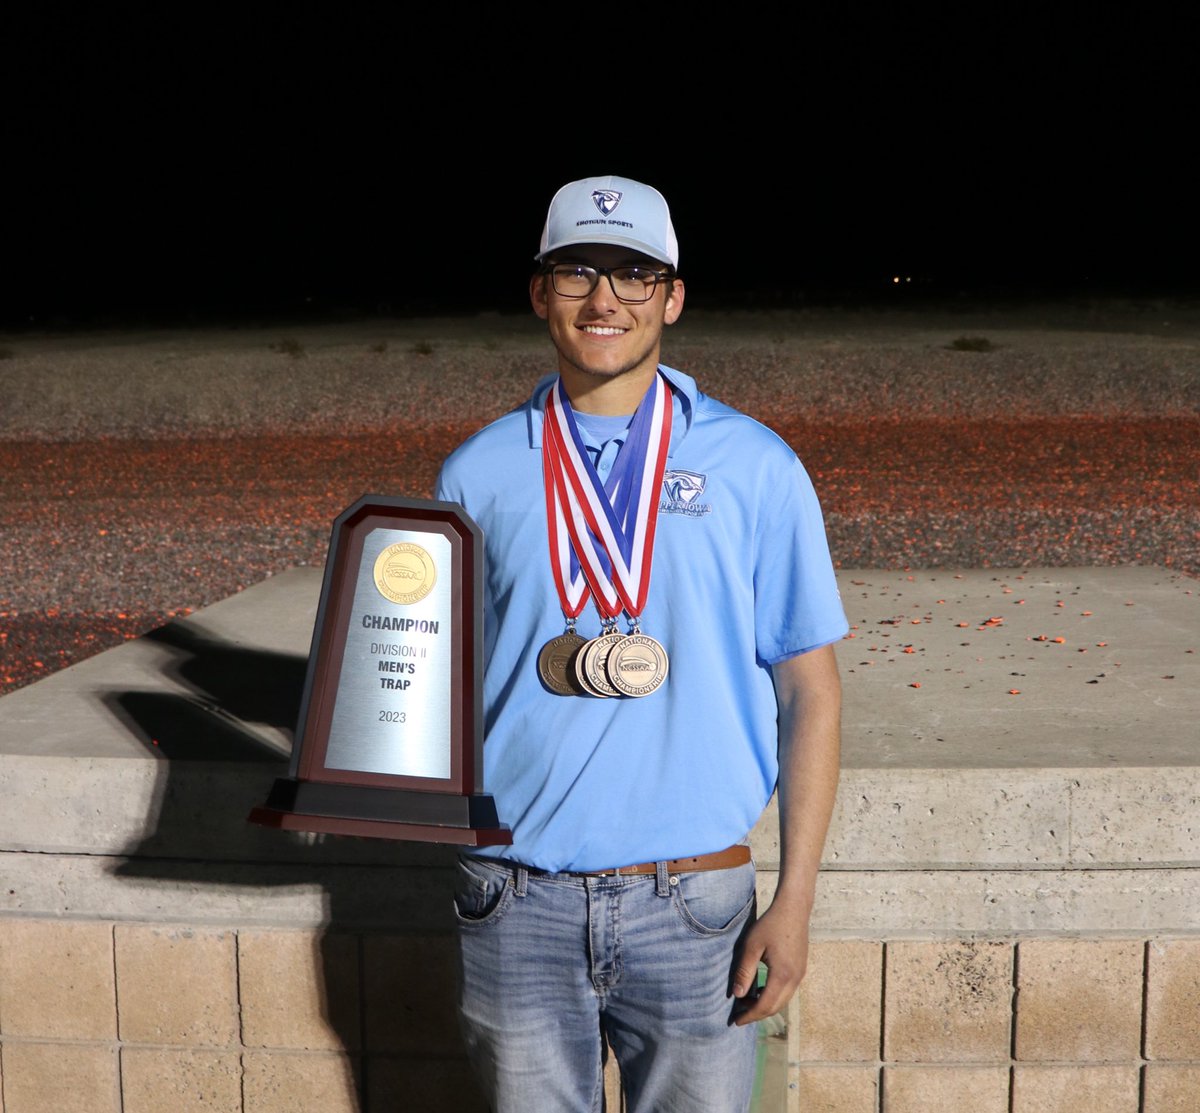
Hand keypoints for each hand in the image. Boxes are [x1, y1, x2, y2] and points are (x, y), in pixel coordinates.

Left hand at [730, 899, 810, 1025]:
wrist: (794, 909)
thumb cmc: (771, 924)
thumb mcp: (752, 946)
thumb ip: (745, 971)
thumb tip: (737, 995)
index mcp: (782, 976)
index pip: (765, 1005)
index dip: (750, 1015)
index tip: (736, 1021)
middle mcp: (795, 979)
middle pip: (775, 1007)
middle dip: (757, 1014)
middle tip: (739, 1014)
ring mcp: (800, 975)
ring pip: (782, 1001)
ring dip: (765, 1005)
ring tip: (746, 1001)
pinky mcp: (800, 969)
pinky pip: (787, 991)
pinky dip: (773, 996)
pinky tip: (760, 989)